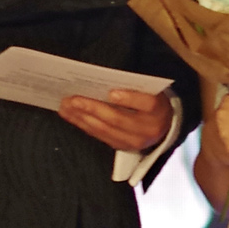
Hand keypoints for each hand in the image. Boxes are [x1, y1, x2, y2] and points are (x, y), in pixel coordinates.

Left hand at [58, 88, 173, 152]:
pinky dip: (83, 124)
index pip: (147, 103)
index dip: (129, 98)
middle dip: (92, 108)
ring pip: (104, 129)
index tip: (111, 92)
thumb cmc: (151, 101)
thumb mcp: (150, 91)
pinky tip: (71, 115)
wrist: (162, 126)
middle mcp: (147, 129)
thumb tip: (102, 80)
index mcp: (158, 110)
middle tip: (72, 99)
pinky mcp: (122, 147)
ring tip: (65, 106)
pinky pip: (99, 136)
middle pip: (118, 119)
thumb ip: (133, 86)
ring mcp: (134, 141)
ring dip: (82, 117)